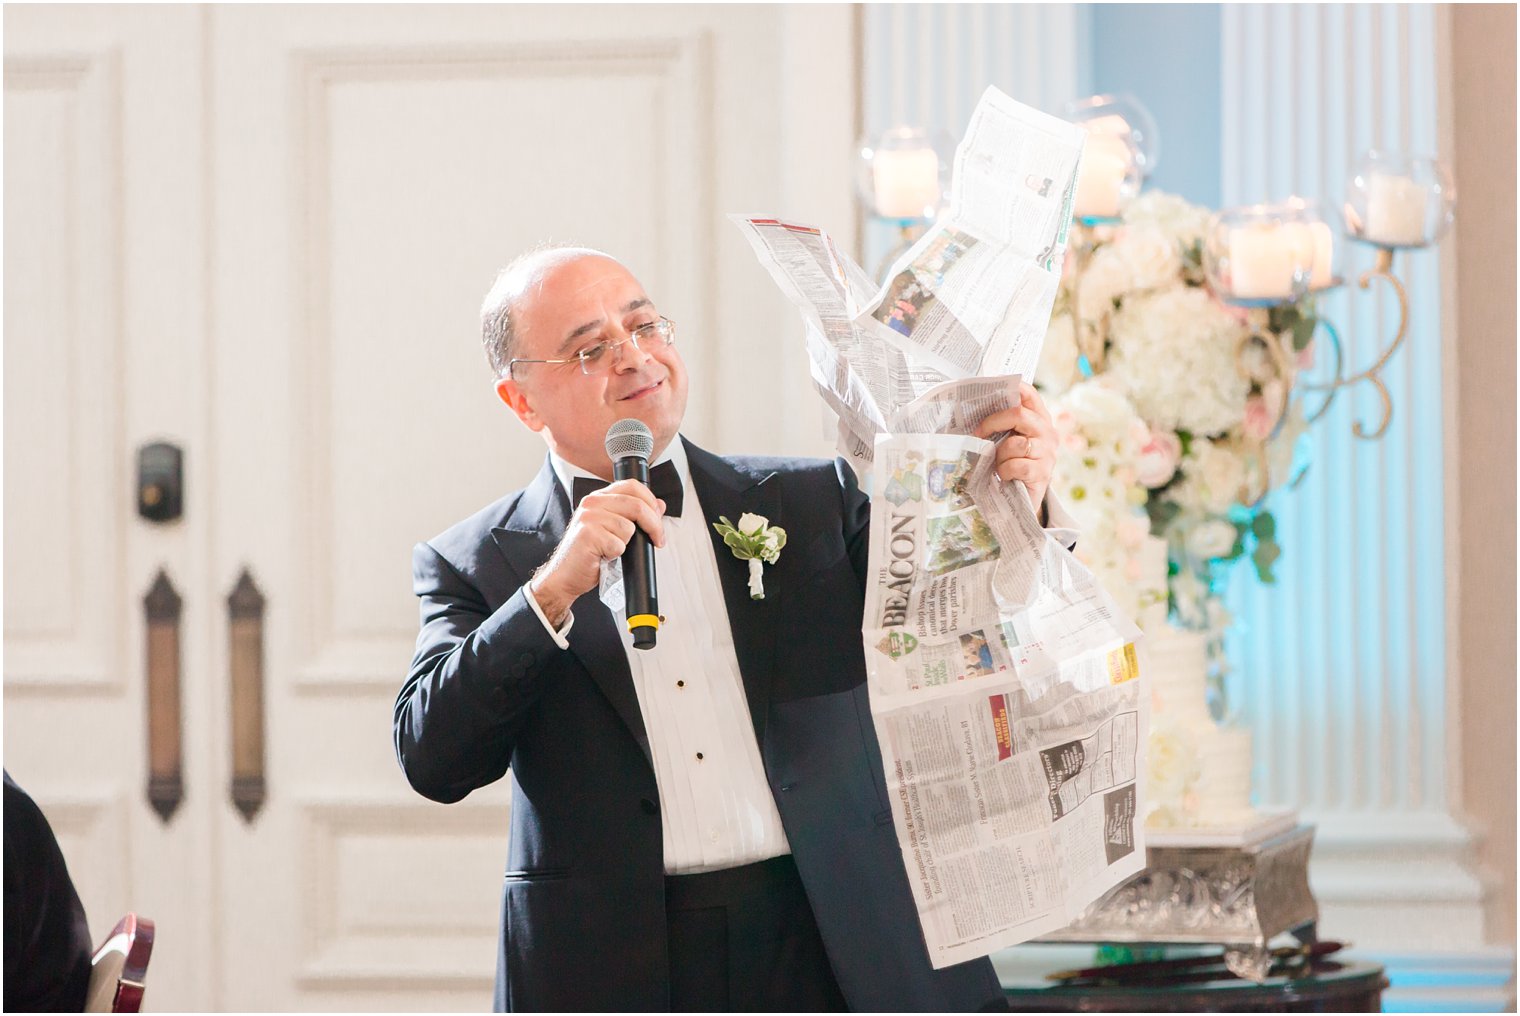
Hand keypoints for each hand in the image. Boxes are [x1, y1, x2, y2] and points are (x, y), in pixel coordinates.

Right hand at [529, 480, 665, 623]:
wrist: (567, 575)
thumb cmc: (589, 554)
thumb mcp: (614, 529)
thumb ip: (633, 515)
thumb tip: (659, 505)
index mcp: (599, 498)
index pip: (632, 486)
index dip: (651, 501)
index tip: (658, 518)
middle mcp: (592, 503)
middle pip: (636, 505)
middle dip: (654, 525)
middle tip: (657, 539)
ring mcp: (588, 518)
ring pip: (629, 527)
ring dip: (626, 543)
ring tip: (612, 549)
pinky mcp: (588, 535)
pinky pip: (618, 544)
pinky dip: (616, 554)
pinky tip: (604, 555)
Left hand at [976, 382, 1057, 518]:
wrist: (1023, 503)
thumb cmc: (1011, 467)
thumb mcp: (1007, 442)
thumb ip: (1001, 426)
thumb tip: (972, 409)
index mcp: (1039, 420)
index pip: (1030, 395)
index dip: (1014, 387)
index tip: (994, 385)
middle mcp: (1048, 433)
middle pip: (1019, 414)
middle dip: (993, 422)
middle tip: (978, 434)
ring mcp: (1048, 453)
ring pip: (1015, 443)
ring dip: (1000, 455)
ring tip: (999, 465)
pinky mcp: (1043, 473)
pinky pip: (1016, 464)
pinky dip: (1005, 471)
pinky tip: (1005, 477)